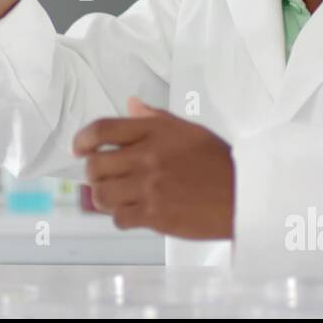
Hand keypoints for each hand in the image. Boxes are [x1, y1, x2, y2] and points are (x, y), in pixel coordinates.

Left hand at [73, 98, 234, 239]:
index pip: (102, 129)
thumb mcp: (188, 130)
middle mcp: (147, 156)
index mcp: (154, 131)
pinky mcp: (155, 215)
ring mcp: (149, 187)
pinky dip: (122, 217)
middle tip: (105, 178)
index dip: (83, 140)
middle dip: (95, 173)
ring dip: (105, 197)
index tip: (79, 149)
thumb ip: (154, 118)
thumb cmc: (217, 162)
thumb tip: (130, 104)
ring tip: (118, 197)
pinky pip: (119, 218)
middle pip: (95, 166)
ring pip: (102, 195)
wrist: (243, 195)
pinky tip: (135, 212)